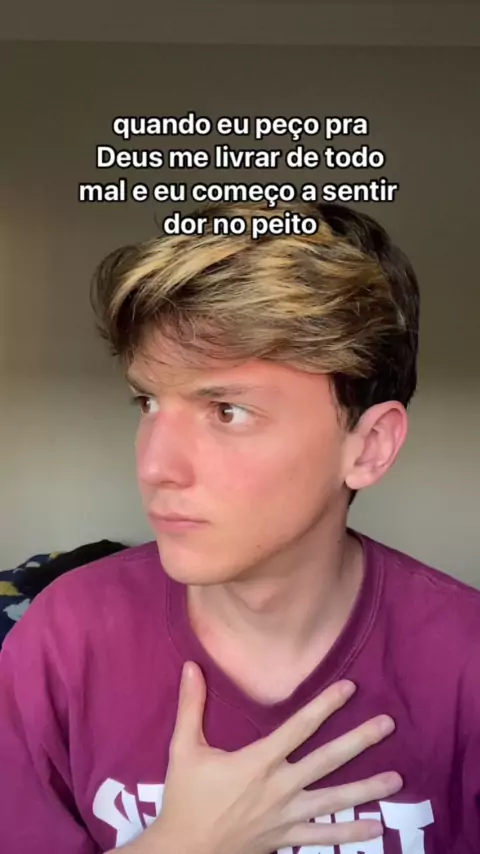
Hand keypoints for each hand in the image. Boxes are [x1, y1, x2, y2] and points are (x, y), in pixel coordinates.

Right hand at [130, 661, 401, 853]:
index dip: (325, 705)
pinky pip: (324, 836)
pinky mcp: (286, 838)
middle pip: (327, 760)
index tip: (350, 688)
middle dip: (360, 741)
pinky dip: (350, 833)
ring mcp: (286, 815)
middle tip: (388, 725)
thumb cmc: (185, 798)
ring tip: (397, 778)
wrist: (184, 851)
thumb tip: (190, 666)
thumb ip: (191, 706)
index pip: (299, 727)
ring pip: (334, 800)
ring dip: (366, 789)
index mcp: (258, 761)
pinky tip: (376, 828)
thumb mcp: (184, 749)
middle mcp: (279, 787)